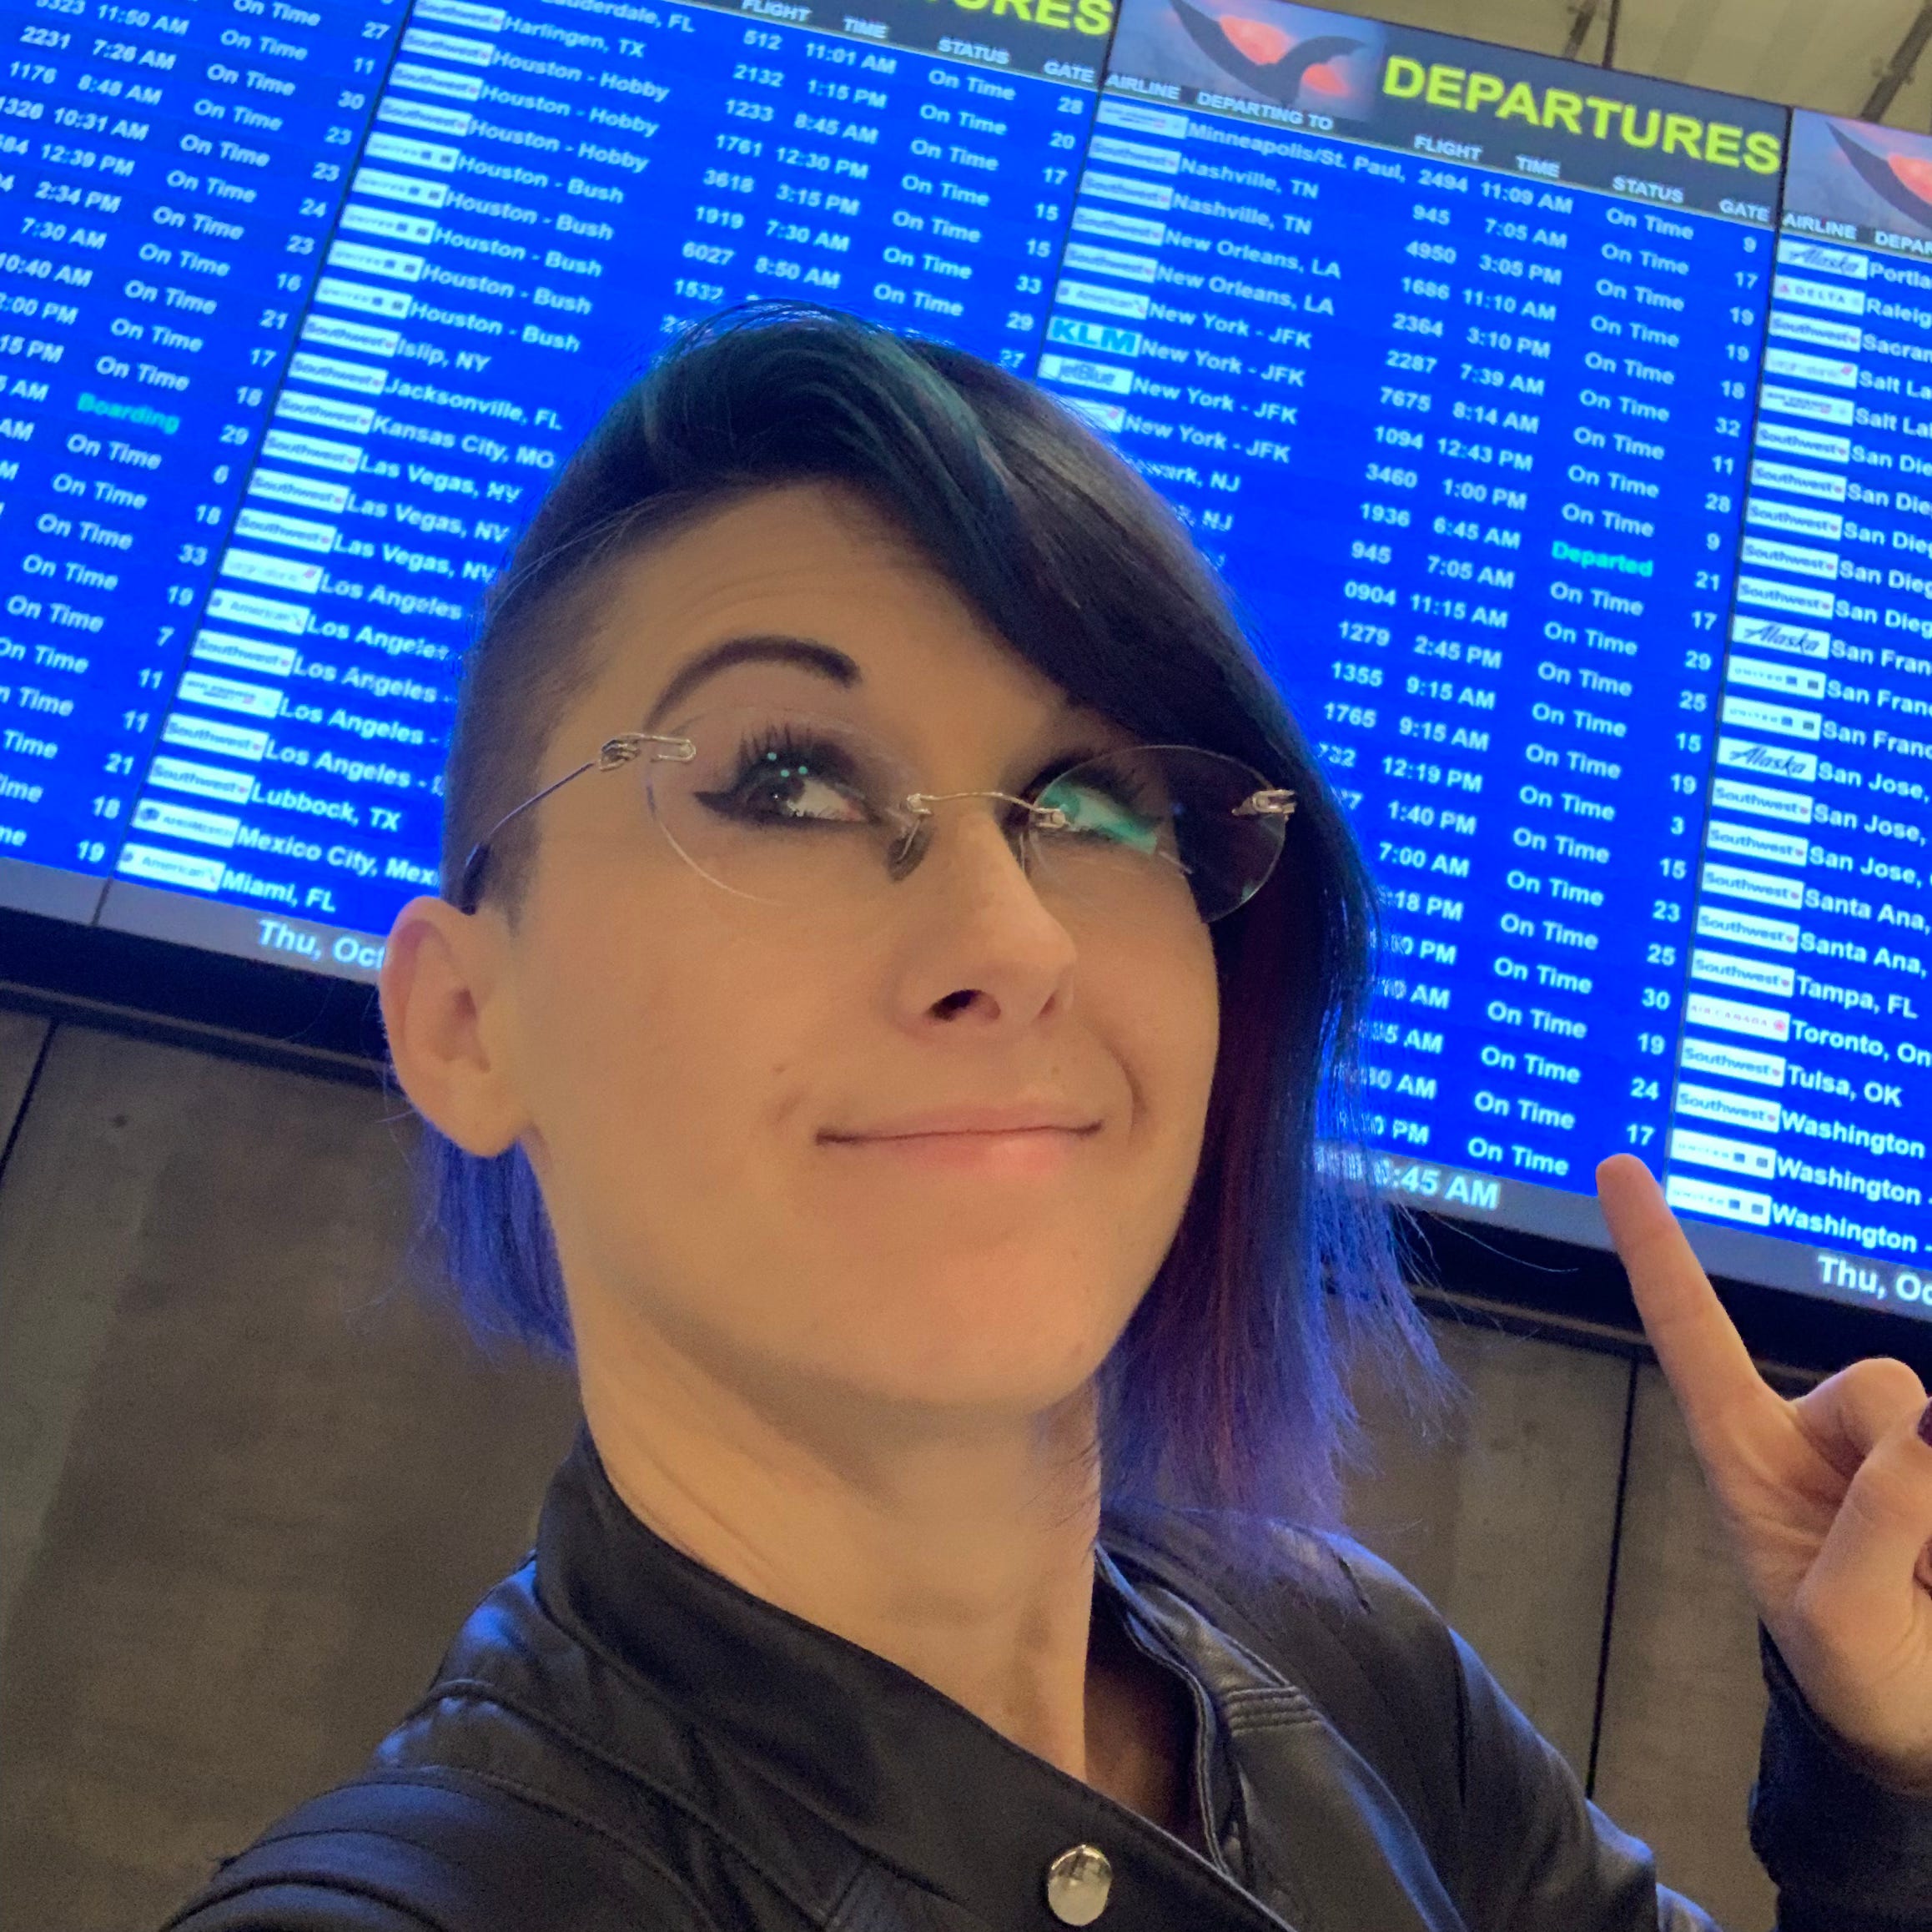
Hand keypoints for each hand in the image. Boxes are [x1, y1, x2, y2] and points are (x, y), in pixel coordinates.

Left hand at [1596, 1153, 1931, 1792]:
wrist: (1925, 1726)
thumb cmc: (1860, 1675)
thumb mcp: (1839, 1626)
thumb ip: (1872, 1530)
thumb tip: (1929, 1424)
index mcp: (1747, 1452)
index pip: (1691, 1333)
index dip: (1654, 1247)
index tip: (1613, 1162)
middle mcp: (1819, 1431)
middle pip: (1875, 1388)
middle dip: (1910, 1475)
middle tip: (1916, 1578)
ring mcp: (1894, 1446)